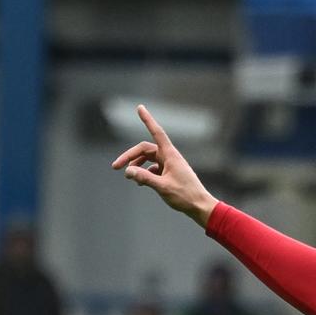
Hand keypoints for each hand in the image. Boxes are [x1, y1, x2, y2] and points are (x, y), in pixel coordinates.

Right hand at [112, 104, 218, 225]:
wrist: (200, 206)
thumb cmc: (185, 196)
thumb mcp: (162, 187)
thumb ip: (145, 178)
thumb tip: (128, 171)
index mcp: (170, 155)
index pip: (156, 132)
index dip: (147, 120)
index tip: (139, 107)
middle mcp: (169, 156)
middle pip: (145, 150)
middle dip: (130, 156)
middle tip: (115, 167)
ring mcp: (170, 164)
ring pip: (148, 159)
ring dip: (137, 166)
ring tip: (129, 177)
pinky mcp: (170, 173)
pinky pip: (154, 168)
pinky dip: (145, 173)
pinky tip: (141, 183)